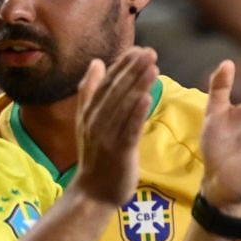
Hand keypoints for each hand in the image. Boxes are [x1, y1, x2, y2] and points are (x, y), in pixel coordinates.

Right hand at [73, 47, 158, 207]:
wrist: (92, 192)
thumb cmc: (95, 155)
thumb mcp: (87, 120)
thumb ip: (90, 91)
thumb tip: (96, 63)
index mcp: (90, 112)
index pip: (108, 83)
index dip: (123, 65)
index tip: (139, 48)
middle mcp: (96, 121)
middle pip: (116, 91)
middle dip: (133, 70)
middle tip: (150, 51)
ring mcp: (106, 136)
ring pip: (123, 106)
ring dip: (137, 85)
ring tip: (152, 66)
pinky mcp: (119, 151)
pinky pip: (129, 129)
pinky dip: (136, 113)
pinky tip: (147, 98)